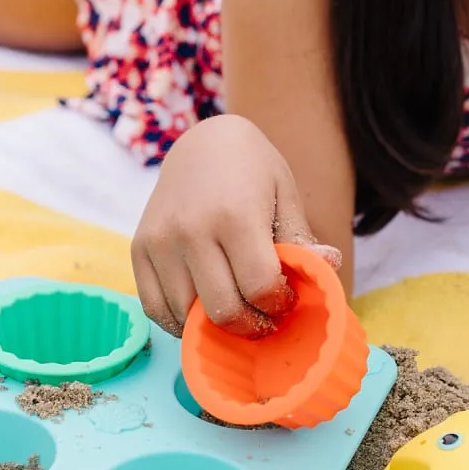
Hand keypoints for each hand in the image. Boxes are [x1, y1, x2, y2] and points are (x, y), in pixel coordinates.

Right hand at [132, 115, 340, 337]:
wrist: (202, 142)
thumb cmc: (253, 171)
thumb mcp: (285, 195)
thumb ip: (301, 238)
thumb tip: (329, 267)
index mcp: (235, 215)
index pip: (259, 287)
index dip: (278, 304)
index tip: (284, 298)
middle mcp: (191, 230)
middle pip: (222, 310)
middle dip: (250, 325)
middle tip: (262, 315)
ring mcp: (160, 242)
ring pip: (186, 316)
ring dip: (214, 326)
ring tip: (235, 309)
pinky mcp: (139, 249)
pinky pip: (155, 308)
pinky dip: (179, 321)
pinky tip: (201, 311)